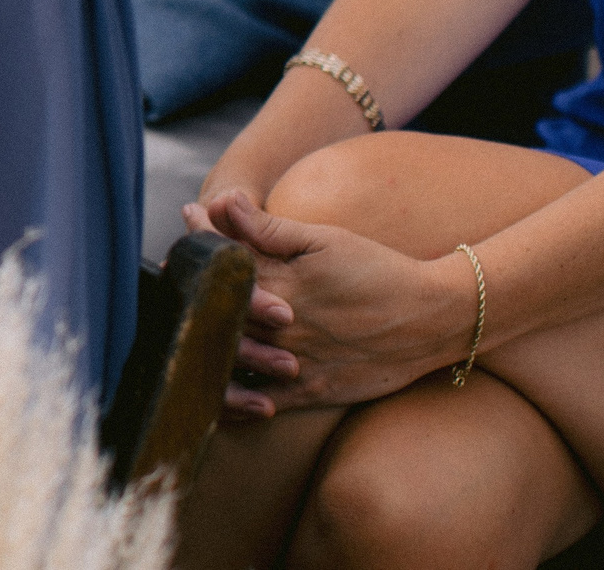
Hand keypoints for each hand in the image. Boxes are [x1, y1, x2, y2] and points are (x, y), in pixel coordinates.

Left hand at [195, 189, 474, 414]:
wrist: (433, 319)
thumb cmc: (379, 271)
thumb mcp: (325, 240)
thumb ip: (269, 227)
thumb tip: (222, 202)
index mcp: (282, 283)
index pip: (221, 263)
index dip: (198, 241)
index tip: (187, 222)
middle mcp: (281, 326)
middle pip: (217, 311)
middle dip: (191, 290)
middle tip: (171, 272)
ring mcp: (294, 362)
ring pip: (229, 359)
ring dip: (200, 344)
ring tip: (181, 326)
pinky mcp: (310, 391)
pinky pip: (258, 402)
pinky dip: (229, 401)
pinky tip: (206, 388)